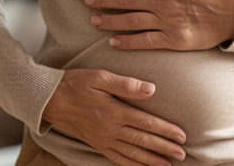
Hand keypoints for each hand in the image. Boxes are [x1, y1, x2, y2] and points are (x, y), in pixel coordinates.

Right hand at [43, 69, 185, 165]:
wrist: (50, 99)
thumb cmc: (75, 84)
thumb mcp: (100, 77)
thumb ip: (126, 84)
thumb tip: (151, 89)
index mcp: (114, 111)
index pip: (146, 123)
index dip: (166, 131)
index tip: (182, 137)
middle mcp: (110, 129)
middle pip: (143, 142)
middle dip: (165, 148)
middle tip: (183, 155)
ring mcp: (102, 139)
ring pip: (132, 154)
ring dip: (152, 160)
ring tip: (168, 165)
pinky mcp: (95, 143)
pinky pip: (116, 158)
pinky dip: (131, 165)